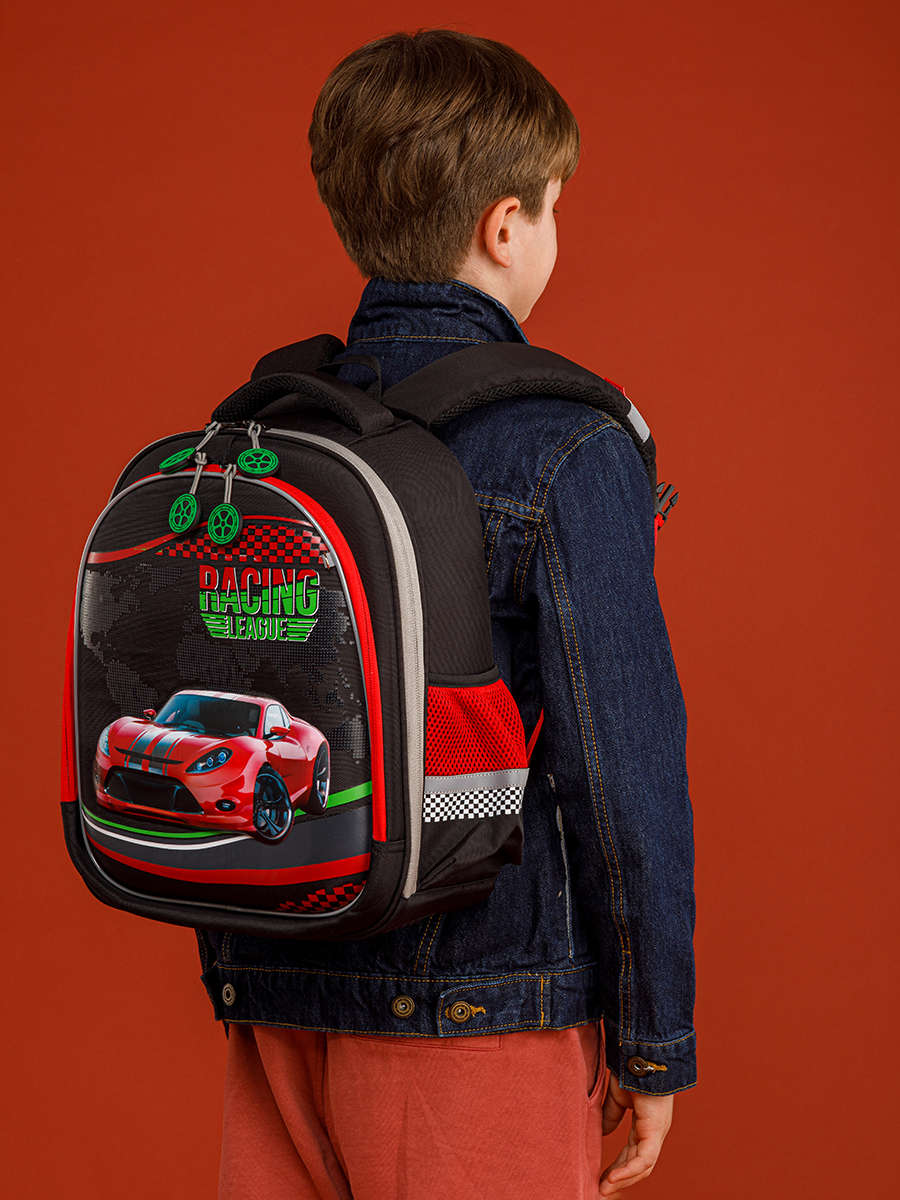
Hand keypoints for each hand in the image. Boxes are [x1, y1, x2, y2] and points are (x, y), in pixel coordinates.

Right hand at [598, 1073, 673, 1194]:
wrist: (639, 1052)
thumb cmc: (630, 1069)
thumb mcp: (616, 1097)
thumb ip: (611, 1116)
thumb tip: (603, 1133)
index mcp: (646, 1125)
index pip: (632, 1154)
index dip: (617, 1168)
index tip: (601, 1179)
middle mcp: (653, 1132)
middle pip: (638, 1166)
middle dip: (619, 1180)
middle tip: (600, 1191)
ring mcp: (656, 1132)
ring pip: (642, 1167)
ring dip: (622, 1180)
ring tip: (603, 1189)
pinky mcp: (655, 1130)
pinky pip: (644, 1158)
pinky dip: (628, 1171)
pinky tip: (612, 1179)